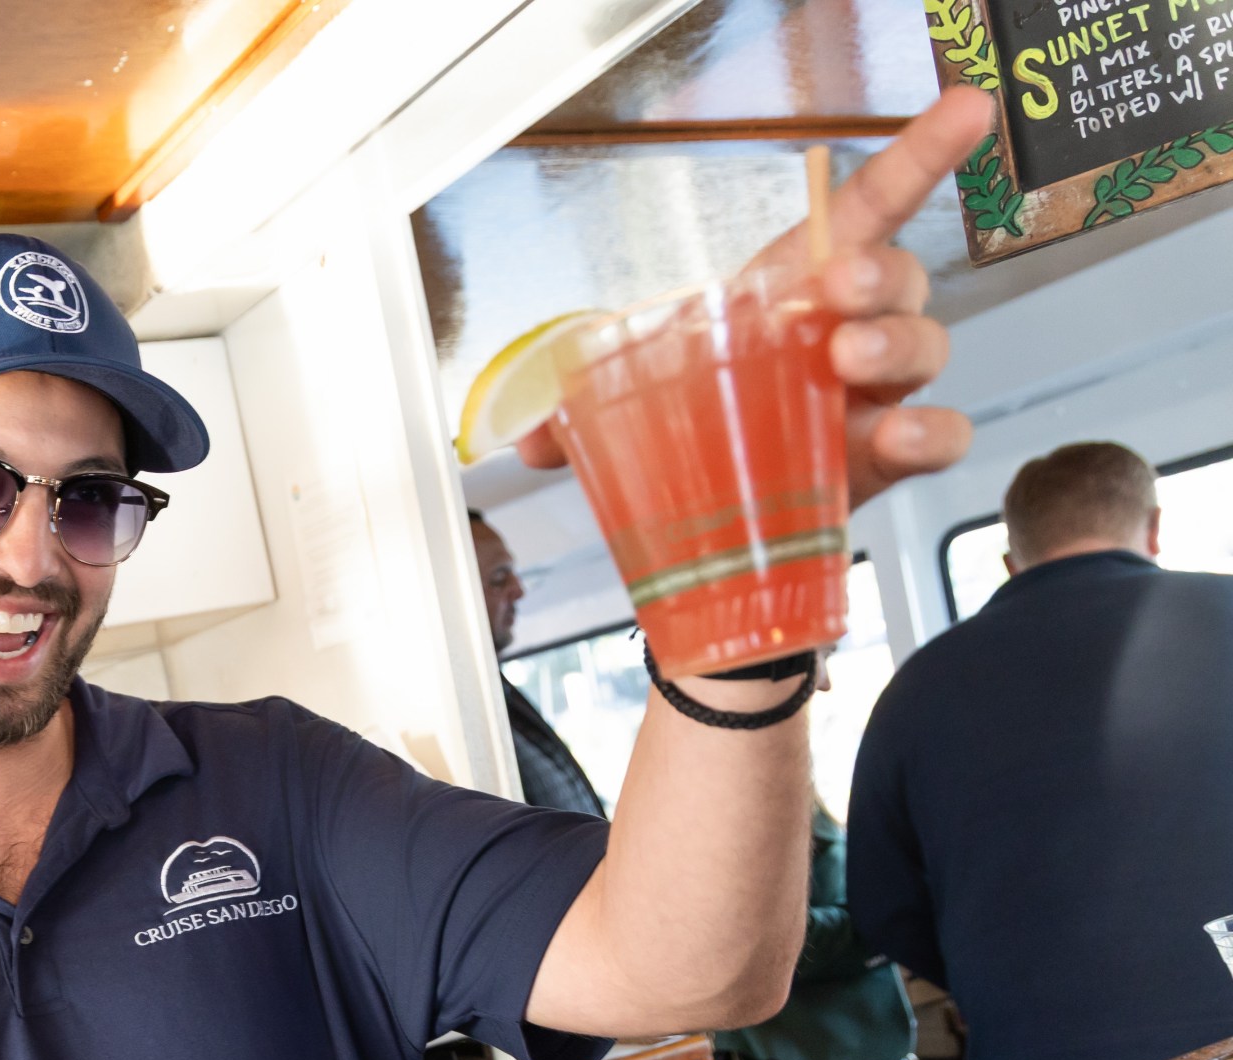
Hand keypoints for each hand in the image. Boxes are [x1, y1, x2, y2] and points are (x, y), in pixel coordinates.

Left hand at [518, 85, 991, 506]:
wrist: (723, 514)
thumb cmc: (698, 428)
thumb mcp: (631, 402)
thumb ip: (579, 407)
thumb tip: (529, 437)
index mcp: (796, 290)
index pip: (868, 207)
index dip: (922, 153)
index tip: (967, 109)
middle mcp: (853, 329)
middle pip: (899, 275)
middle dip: (878, 272)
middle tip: (834, 289)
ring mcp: (877, 394)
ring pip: (925, 345)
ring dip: (896, 343)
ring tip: (849, 360)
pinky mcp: (887, 457)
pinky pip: (941, 435)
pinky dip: (931, 432)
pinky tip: (896, 434)